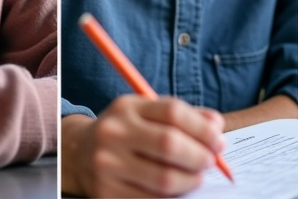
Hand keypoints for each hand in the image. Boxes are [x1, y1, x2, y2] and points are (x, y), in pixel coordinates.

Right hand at [62, 95, 224, 197]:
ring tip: (198, 176)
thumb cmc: (126, 130)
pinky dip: (172, 197)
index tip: (218, 139)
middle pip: (168, 145)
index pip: (172, 112)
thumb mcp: (147, 112)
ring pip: (163, 179)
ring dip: (190, 180)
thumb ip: (183, 116)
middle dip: (199, 156)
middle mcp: (114, 133)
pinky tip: (178, 188)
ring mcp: (108, 165)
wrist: (79, 153)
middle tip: (212, 160)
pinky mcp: (106, 193)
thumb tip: (217, 126)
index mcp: (127, 107)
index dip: (201, 128)